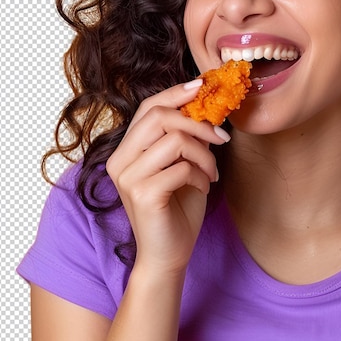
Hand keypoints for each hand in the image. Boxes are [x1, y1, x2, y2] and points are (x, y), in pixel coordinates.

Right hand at [106, 80, 230, 278]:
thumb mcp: (181, 164)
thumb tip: (205, 105)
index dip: (176, 93)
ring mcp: (128, 177)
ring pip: (176, 140)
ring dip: (205, 155)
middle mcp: (120, 160)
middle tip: (221, 138)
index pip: (148, 108)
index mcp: (126, 150)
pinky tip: (203, 187)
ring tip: (211, 172)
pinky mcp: (143, 194)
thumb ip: (183, 137)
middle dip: (198, 123)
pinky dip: (201, 175)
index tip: (202, 86)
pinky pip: (183, 167)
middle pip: (160, 117)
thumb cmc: (177, 207)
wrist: (168, 254)